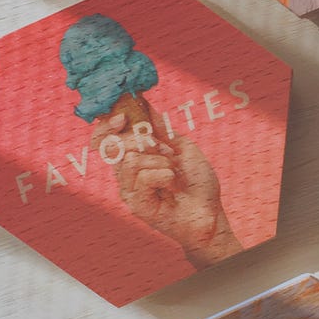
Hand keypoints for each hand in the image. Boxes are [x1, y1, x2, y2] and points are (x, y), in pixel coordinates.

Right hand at [90, 111, 243, 267]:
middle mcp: (127, 175)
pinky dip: (162, 175)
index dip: (109, 126)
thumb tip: (146, 106)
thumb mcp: (183, 148)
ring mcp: (129, 191)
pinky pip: (142, 178)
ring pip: (130, 160)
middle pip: (113, 146)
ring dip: (160, 161)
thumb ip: (162, 129)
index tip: (123, 118)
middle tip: (166, 152)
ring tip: (174, 172)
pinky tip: (172, 184)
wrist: (210, 212)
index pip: (108, 139)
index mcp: (135, 159)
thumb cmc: (198, 183)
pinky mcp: (136, 205)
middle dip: (142, 141)